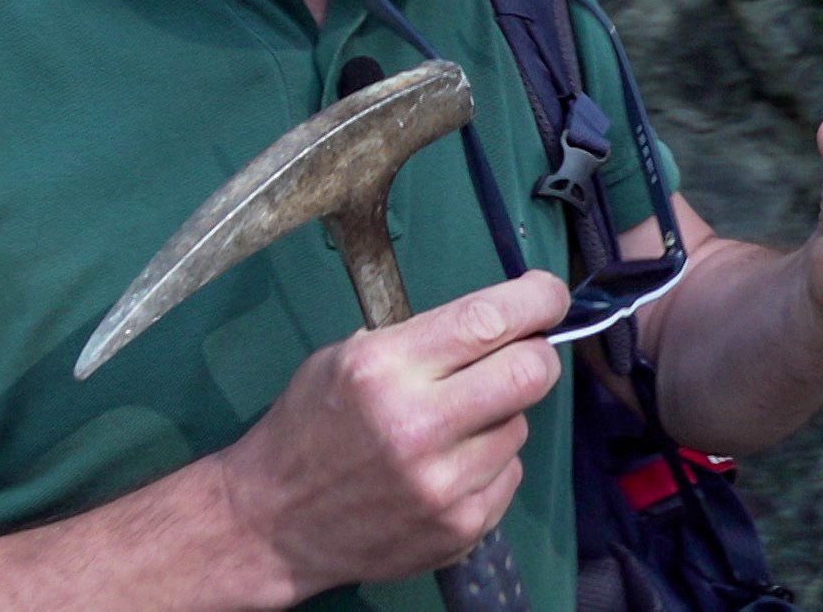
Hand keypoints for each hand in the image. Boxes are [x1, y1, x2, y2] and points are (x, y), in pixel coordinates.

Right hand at [213, 270, 568, 602]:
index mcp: (385, 369)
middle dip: (539, 354)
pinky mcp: (460, 527)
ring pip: (521, 425)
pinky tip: (446, 467)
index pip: (488, 320)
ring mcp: (444, 484)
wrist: (272, 522)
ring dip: (500, 417)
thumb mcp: (346, 357)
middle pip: (532, 372)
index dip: (538, 299)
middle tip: (525, 353)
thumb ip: (422, 339)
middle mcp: (418, 426)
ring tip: (452, 427)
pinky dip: (489, 464)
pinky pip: (509, 474)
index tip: (549, 295)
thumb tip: (505, 321)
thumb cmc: (310, 427)